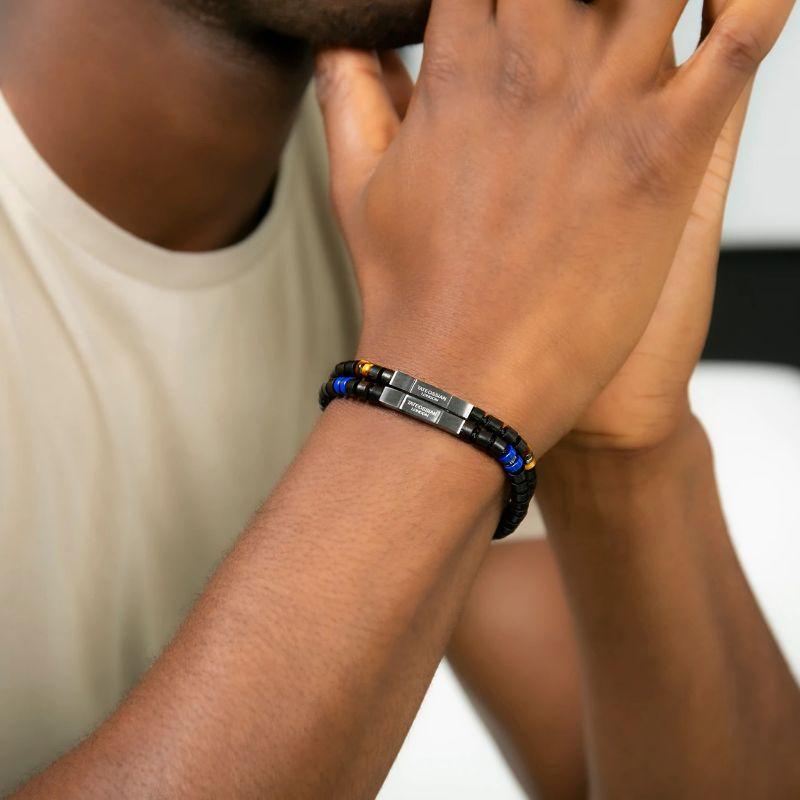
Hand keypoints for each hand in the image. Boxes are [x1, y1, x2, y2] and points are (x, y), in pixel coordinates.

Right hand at [315, 0, 793, 455]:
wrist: (459, 380)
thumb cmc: (409, 295)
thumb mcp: (356, 188)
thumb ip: (350, 100)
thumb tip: (333, 45)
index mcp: (461, 72)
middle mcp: (533, 70)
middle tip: (587, 9)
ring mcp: (603, 107)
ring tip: (652, 5)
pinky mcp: (664, 158)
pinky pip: (739, 43)